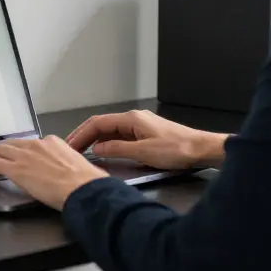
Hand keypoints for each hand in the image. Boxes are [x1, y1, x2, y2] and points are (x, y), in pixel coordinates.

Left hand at [0, 136, 107, 209]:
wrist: (82, 188)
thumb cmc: (86, 182)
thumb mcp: (78, 165)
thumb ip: (68, 165)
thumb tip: (72, 174)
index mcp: (53, 142)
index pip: (32, 144)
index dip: (24, 153)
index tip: (23, 162)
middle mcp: (36, 144)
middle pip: (12, 143)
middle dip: (4, 153)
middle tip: (0, 163)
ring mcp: (24, 155)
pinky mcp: (15, 169)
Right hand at [65, 109, 227, 170]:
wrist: (201, 149)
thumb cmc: (177, 149)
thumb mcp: (143, 152)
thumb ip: (117, 149)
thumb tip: (98, 148)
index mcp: (131, 118)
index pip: (97, 123)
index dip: (81, 134)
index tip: (69, 145)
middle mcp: (134, 118)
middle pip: (102, 125)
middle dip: (84, 136)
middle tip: (71, 148)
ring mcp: (140, 125)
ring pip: (111, 130)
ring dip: (96, 140)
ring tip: (83, 152)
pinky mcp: (146, 134)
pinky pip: (121, 136)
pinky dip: (109, 143)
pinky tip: (105, 152)